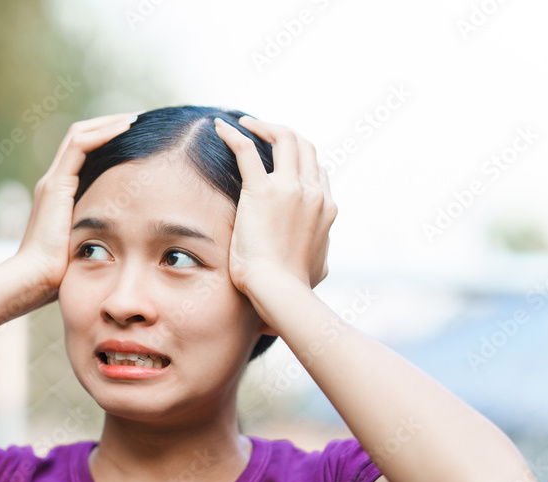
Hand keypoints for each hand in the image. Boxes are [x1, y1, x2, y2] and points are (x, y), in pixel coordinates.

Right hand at [13, 111, 139, 296]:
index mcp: (59, 195)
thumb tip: (128, 242)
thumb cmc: (60, 275)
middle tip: (138, 120)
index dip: (107, 139)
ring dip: (108, 124)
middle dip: (109, 125)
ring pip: (79, 135)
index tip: (135, 137)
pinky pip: (78, 146)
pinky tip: (124, 129)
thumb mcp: (86, 247)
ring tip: (134, 119)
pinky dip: (101, 134)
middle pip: (80, 138)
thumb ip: (100, 236)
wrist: (33, 281)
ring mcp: (52, 182)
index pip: (82, 153)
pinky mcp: (55, 186)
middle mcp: (53, 183)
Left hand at [213, 115, 336, 296]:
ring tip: (245, 123)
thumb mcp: (318, 265)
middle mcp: (313, 191)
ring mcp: (290, 188)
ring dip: (264, 126)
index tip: (281, 157)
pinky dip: (234, 134)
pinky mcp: (261, 192)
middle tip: (263, 130)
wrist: (280, 291)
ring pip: (284, 138)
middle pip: (304, 145)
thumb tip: (317, 257)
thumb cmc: (295, 286)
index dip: (300, 158)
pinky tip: (221, 127)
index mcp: (326, 207)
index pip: (318, 168)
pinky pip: (246, 150)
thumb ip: (319, 252)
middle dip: (284, 132)